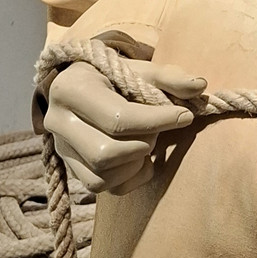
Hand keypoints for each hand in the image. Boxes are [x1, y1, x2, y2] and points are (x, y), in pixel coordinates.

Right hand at [44, 59, 206, 196]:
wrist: (87, 85)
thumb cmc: (116, 75)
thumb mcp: (140, 70)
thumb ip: (169, 77)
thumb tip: (199, 86)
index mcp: (71, 90)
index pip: (118, 118)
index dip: (158, 120)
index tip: (185, 115)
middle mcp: (56, 122)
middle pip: (106, 154)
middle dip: (143, 143)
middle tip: (157, 130)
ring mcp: (61, 149)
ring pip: (101, 176)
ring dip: (135, 163)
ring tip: (146, 140)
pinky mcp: (71, 168)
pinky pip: (103, 187)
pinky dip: (130, 177)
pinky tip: (141, 158)